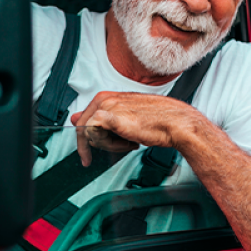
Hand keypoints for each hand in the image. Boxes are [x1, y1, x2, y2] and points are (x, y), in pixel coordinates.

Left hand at [71, 91, 194, 166]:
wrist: (174, 123)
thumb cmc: (156, 120)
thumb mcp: (123, 118)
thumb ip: (99, 118)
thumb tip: (75, 119)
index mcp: (106, 96)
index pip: (84, 121)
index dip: (86, 139)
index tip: (87, 153)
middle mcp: (104, 99)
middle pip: (84, 129)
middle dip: (100, 144)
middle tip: (120, 146)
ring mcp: (107, 107)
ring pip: (92, 135)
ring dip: (112, 145)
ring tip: (131, 141)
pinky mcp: (111, 117)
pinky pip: (95, 134)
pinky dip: (111, 144)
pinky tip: (128, 143)